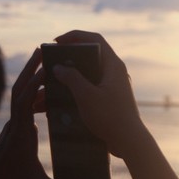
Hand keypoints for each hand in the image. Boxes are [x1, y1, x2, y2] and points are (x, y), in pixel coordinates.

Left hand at [0, 49, 91, 178]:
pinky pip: (22, 102)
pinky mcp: (14, 124)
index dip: (33, 85)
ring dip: (29, 75)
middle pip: (18, 90)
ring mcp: (12, 123)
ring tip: (43, 58)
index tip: (46, 69)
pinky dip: (31, 89)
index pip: (24, 104)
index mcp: (21, 135)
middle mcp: (14, 124)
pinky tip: (44, 83)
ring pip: (18, 93)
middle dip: (29, 69)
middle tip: (42, 50)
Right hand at [51, 30, 148, 158]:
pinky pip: (88, 91)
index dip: (74, 36)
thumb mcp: (86, 96)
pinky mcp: (108, 101)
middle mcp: (114, 72)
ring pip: (85, 76)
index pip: (93, 39)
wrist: (129, 143)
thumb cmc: (111, 117)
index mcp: (112, 65)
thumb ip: (71, 78)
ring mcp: (112, 87)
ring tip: (48, 88)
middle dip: (66, 61)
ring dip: (67, 80)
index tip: (56, 42)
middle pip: (88, 57)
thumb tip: (58, 68)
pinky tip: (57, 104)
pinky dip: (73, 94)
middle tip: (50, 65)